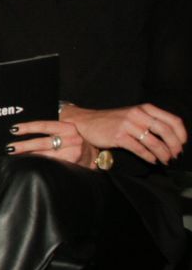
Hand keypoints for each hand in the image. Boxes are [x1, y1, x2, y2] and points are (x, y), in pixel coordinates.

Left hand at [8, 119, 89, 165]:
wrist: (92, 152)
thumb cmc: (72, 139)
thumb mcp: (64, 129)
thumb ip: (50, 127)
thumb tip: (25, 127)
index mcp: (67, 127)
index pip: (44, 125)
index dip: (28, 127)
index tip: (14, 129)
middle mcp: (71, 138)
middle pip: (42, 143)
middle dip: (24, 145)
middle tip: (10, 147)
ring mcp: (73, 151)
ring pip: (45, 155)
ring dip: (29, 156)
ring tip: (15, 156)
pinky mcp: (72, 162)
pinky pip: (51, 163)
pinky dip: (39, 163)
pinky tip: (29, 163)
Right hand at [60, 103, 185, 164]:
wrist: (87, 122)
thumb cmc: (112, 121)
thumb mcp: (134, 115)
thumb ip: (150, 121)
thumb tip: (170, 137)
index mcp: (146, 108)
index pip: (172, 120)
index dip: (181, 134)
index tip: (182, 144)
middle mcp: (139, 115)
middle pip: (165, 131)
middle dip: (174, 146)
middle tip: (176, 155)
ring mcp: (128, 125)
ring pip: (153, 142)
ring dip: (163, 154)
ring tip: (166, 160)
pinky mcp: (119, 136)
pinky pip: (139, 149)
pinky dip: (149, 156)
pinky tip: (152, 160)